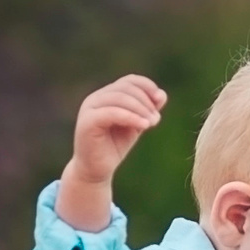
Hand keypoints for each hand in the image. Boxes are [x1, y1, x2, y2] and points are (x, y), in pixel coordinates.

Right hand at [58, 75, 165, 229]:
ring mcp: (89, 109)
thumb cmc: (115, 146)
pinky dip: (131, 117)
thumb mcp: (136, 125)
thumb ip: (147, 109)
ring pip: (119, 98)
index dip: (147, 86)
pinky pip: (112, 113)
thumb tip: (162, 94)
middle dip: (145, 101)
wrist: (96, 170)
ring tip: (153, 122)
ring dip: (140, 109)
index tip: (160, 100)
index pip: (129, 80)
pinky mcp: (87, 122)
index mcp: (106, 95)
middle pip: (125, 88)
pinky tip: (144, 125)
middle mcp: (95, 98)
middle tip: (157, 118)